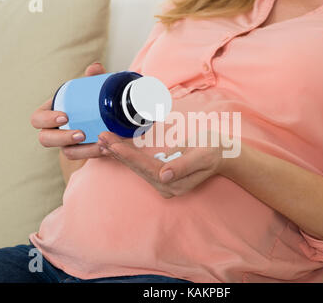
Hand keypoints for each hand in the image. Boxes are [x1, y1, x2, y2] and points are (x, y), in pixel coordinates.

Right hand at [31, 63, 106, 159]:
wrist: (108, 118)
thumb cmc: (91, 101)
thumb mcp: (91, 89)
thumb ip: (93, 78)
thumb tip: (95, 67)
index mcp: (51, 113)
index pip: (37, 119)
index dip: (47, 119)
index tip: (64, 116)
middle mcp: (54, 131)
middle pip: (46, 139)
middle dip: (62, 138)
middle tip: (81, 134)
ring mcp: (67, 145)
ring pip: (67, 152)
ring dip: (82, 150)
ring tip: (100, 144)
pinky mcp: (81, 153)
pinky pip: (83, 157)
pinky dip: (95, 153)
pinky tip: (108, 148)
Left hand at [97, 131, 227, 197]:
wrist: (222, 153)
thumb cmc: (213, 151)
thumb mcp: (202, 156)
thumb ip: (183, 167)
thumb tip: (164, 177)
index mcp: (175, 184)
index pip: (147, 168)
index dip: (130, 156)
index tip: (114, 145)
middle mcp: (165, 185)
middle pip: (137, 168)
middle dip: (118, 153)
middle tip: (101, 137)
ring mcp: (162, 181)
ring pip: (136, 166)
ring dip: (119, 153)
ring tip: (102, 139)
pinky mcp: (160, 173)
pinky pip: (140, 163)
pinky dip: (127, 154)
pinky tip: (114, 146)